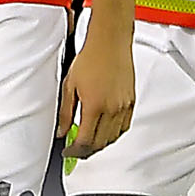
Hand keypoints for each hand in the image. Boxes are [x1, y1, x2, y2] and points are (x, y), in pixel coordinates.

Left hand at [58, 20, 134, 157]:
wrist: (110, 43)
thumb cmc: (91, 58)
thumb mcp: (69, 86)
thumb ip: (65, 113)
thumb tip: (62, 131)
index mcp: (94, 106)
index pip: (85, 142)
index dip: (74, 152)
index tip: (68, 152)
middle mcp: (112, 109)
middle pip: (100, 144)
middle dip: (86, 151)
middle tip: (76, 149)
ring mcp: (124, 107)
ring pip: (113, 138)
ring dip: (100, 144)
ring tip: (89, 141)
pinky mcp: (131, 102)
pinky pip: (124, 128)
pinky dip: (114, 134)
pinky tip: (105, 131)